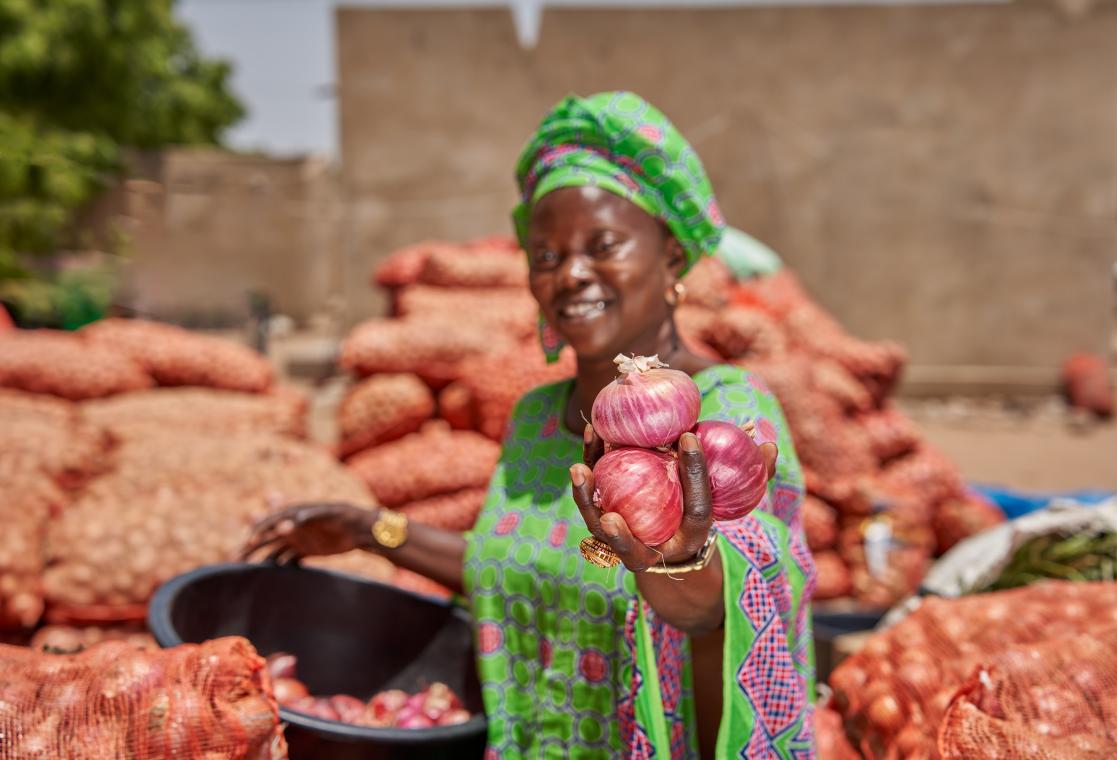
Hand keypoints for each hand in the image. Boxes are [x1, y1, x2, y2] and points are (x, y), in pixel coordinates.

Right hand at [240, 502, 375, 563]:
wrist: (361, 528)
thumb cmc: (346, 516)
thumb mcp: (330, 513)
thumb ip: (310, 515)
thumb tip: (291, 520)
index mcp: (295, 514)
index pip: (270, 522)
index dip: (258, 530)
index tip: (249, 543)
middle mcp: (293, 527)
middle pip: (266, 537)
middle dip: (250, 547)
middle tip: (234, 560)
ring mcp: (298, 539)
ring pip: (273, 550)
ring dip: (259, 559)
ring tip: (244, 571)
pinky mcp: (306, 550)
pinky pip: (287, 559)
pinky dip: (278, 567)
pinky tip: (269, 577)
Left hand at [570, 425, 777, 570]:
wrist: (672, 551)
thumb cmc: (701, 514)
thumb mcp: (729, 502)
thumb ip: (753, 477)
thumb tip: (769, 446)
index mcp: (693, 535)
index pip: (698, 507)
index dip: (696, 471)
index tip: (689, 435)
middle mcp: (655, 546)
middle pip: (631, 542)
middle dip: (619, 530)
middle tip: (611, 506)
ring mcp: (624, 541)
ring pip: (598, 526)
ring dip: (586, 499)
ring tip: (578, 469)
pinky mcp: (603, 525)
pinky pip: (591, 500)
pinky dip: (587, 475)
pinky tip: (588, 438)